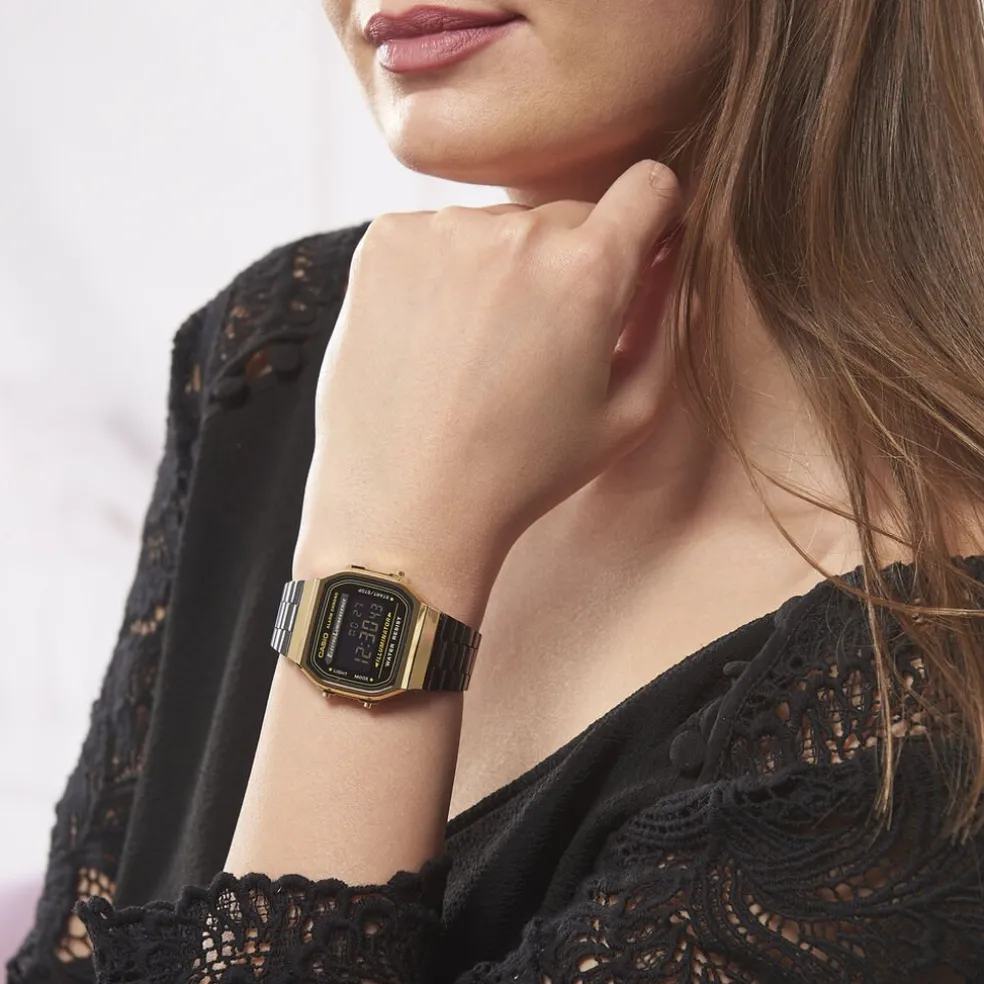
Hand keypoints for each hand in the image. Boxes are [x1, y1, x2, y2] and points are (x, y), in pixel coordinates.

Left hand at [295, 159, 684, 580]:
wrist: (407, 507)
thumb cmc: (522, 473)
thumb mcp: (626, 414)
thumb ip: (665, 321)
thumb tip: (670, 258)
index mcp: (589, 270)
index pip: (649, 185)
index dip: (652, 216)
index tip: (638, 246)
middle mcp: (515, 232)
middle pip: (565, 216)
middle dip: (568, 263)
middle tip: (539, 339)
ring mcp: (441, 231)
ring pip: (496, 229)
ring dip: (498, 269)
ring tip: (474, 352)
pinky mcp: (383, 243)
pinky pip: (435, 237)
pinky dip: (440, 273)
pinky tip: (431, 339)